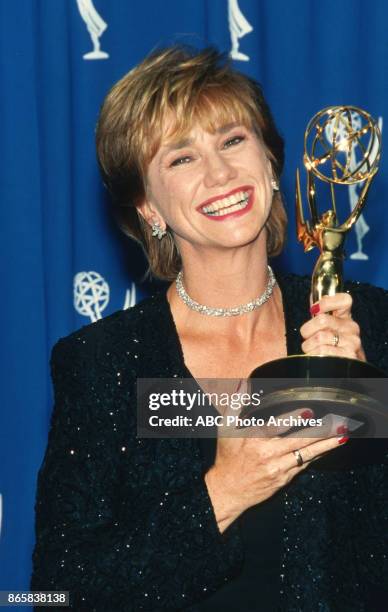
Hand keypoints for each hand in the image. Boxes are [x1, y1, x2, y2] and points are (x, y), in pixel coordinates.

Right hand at [205, 414, 347, 532]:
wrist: (228, 491)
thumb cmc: (227, 457)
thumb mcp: (225, 428)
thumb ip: (235, 404)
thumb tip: (243, 384)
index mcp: (255, 440)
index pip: (277, 427)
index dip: (293, 419)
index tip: (308, 412)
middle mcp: (269, 455)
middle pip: (300, 442)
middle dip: (321, 433)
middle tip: (338, 423)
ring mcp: (279, 469)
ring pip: (307, 455)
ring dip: (326, 445)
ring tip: (342, 436)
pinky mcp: (284, 479)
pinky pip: (304, 466)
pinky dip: (317, 456)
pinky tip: (329, 448)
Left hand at [300, 293, 365, 360]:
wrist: (346, 368)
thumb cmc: (332, 345)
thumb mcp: (328, 326)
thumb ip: (320, 311)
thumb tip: (312, 295)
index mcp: (346, 317)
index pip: (345, 300)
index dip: (327, 301)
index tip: (314, 309)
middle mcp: (352, 328)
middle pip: (322, 320)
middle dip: (307, 330)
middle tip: (307, 336)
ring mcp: (352, 342)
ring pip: (320, 337)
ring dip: (309, 345)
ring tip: (312, 349)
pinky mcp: (349, 356)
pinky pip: (322, 352)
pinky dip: (313, 355)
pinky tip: (316, 357)